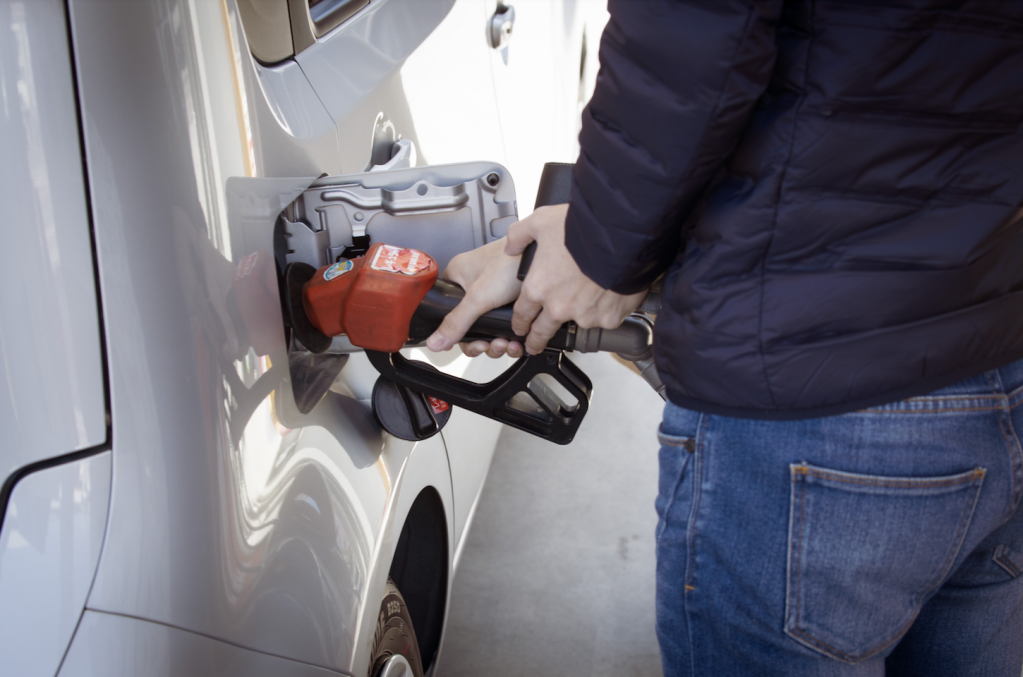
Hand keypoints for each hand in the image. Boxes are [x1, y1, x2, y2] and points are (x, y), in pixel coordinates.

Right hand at [425, 238, 524, 357]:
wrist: (546, 257)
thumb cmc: (512, 262)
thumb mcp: (479, 297)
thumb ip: (456, 322)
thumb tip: (435, 342)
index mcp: (458, 278)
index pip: (448, 314)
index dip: (459, 335)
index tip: (474, 344)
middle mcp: (474, 285)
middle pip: (470, 326)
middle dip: (483, 342)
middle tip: (492, 344)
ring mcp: (494, 294)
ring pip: (489, 329)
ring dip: (498, 343)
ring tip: (507, 343)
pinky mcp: (513, 300)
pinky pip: (506, 326)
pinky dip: (511, 338)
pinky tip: (517, 341)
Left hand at [505, 204, 646, 354]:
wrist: (620, 238)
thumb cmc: (582, 229)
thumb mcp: (540, 222)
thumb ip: (520, 236)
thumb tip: (511, 246)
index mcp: (538, 288)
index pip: (522, 314)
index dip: (519, 322)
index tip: (520, 327)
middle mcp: (558, 307)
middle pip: (542, 332)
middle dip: (536, 341)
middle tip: (535, 345)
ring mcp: (584, 316)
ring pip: (577, 323)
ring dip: (579, 316)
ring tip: (587, 300)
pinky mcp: (608, 318)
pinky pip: (605, 319)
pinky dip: (605, 310)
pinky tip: (608, 294)